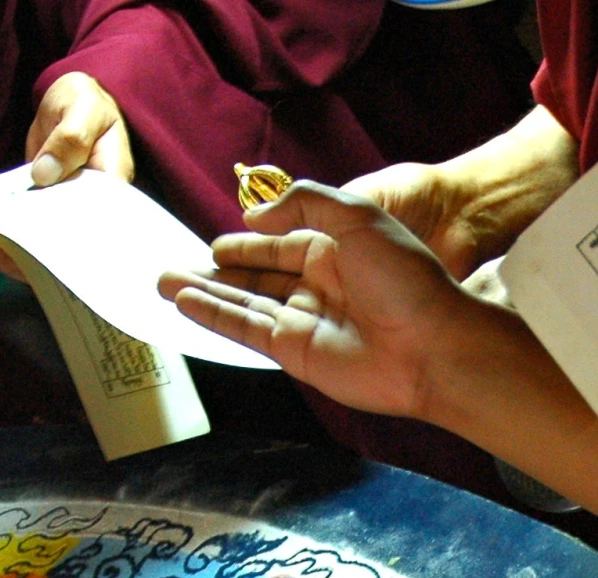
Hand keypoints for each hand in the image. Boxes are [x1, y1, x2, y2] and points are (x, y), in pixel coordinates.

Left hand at [0, 71, 134, 280]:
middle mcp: (91, 211)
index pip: (94, 232)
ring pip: (41, 245)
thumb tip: (44, 174)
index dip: (66, 247)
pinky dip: (3, 232)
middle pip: (64, 248)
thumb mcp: (82, 110)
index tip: (32, 244)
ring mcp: (66, 211)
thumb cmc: (86, 102)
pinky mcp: (44, 206)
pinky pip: (26, 228)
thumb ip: (70, 139)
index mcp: (111, 191)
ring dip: (8, 246)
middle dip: (27, 252)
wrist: (71, 99)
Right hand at [159, 182, 500, 419]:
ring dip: (205, 294)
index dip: (248, 242)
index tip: (213, 243)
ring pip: (245, 304)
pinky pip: (247, 330)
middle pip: (258, 278)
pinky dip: (215, 317)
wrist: (433, 344)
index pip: (282, 244)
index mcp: (337, 252)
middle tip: (174, 265)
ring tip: (164, 283)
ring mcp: (308, 322)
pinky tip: (185, 303)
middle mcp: (320, 288)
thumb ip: (304, 204)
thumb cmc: (406, 277)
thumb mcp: (356, 215)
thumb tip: (255, 216)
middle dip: (217, 273)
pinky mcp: (297, 354)